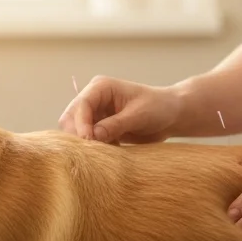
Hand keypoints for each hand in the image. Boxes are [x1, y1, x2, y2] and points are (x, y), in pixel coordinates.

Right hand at [59, 76, 183, 143]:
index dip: (81, 124)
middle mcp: (93, 99)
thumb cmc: (158, 108)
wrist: (171, 116)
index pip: (81, 105)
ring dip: (85, 144)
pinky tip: (110, 152)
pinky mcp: (99, 127)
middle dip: (78, 135)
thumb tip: (93, 136)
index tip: (89, 141)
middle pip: (71, 118)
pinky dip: (94, 149)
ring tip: (104, 152)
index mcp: (101, 87)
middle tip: (93, 152)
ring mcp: (95, 114)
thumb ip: (115, 125)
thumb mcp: (138, 115)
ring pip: (76, 131)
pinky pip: (87, 140)